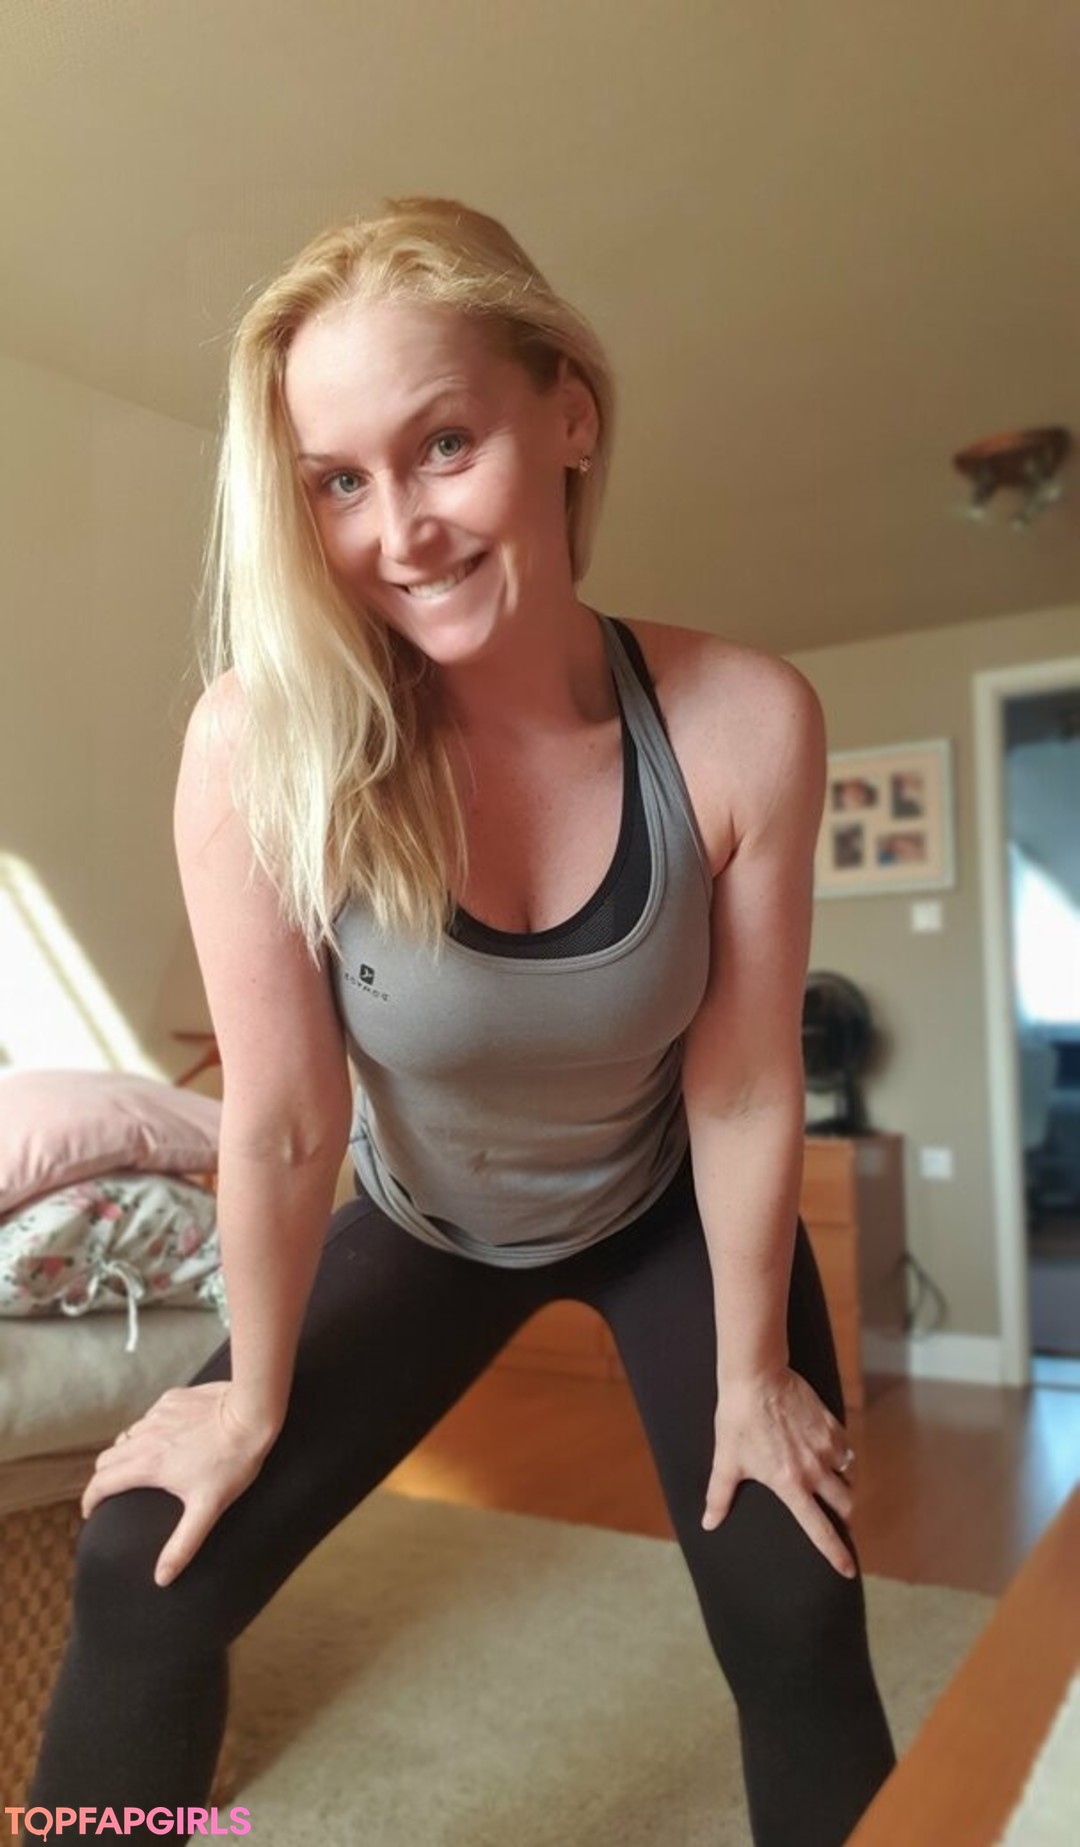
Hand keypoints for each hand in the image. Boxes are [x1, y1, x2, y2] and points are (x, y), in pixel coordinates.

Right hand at [81, 1383, 279, 1586]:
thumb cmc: (232, 1462)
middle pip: (107, 1458)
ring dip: (126, 1451)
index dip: (90, 1499)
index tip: (90, 1512)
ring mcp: (157, 1415)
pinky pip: (150, 1416)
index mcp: (147, 1465)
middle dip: (104, 1477)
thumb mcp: (208, 1508)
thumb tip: (162, 1577)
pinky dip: (149, 1429)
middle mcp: (145, 1437)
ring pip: (127, 1434)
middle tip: (113, 1492)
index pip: (102, 1482)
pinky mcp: (172, 1399)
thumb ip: (183, 1544)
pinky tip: (168, 1437)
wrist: (250, 1414)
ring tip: (138, 1466)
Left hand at [703, 1366, 856, 1576]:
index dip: (835, 1552)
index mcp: (790, 1484)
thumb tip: (708, 1523)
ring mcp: (826, 1447)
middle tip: (840, 1519)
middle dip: (845, 1517)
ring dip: (844, 1486)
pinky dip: (842, 1458)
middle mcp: (814, 1470)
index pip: (819, 1529)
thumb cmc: (738, 1419)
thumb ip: (719, 1495)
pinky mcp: (832, 1426)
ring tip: (833, 1486)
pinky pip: (846, 1450)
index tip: (848, 1571)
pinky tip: (829, 1455)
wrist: (756, 1377)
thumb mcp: (726, 1460)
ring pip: (849, 1477)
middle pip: (845, 1505)